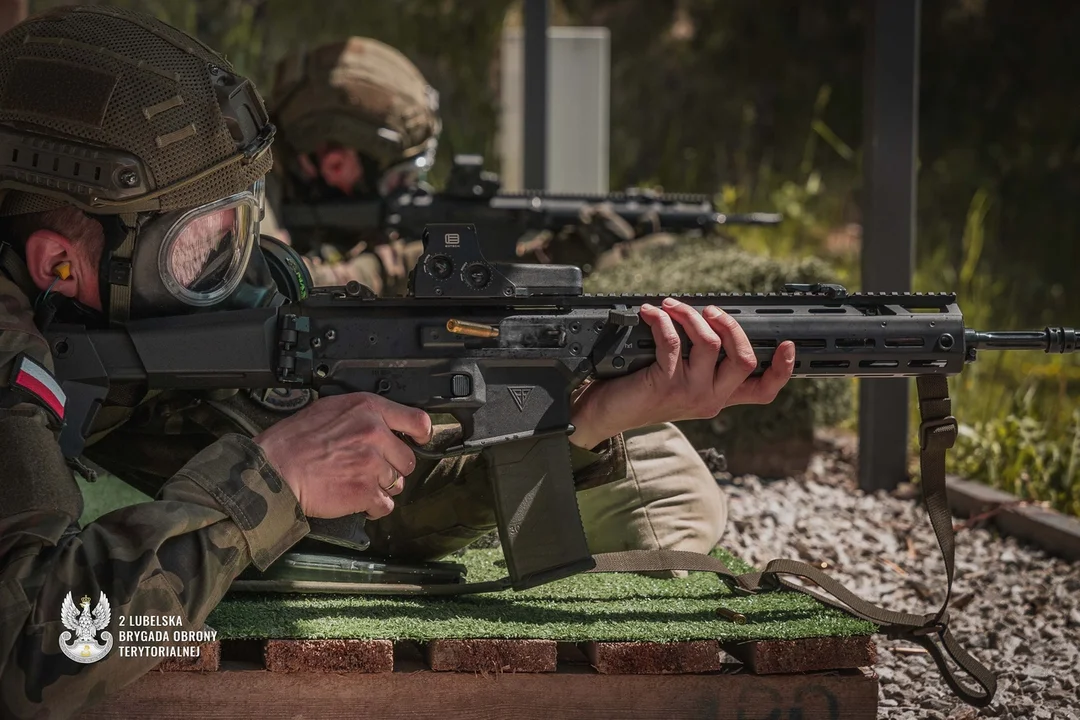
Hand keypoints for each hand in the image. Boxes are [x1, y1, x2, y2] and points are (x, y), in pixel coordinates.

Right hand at [253, 393, 431, 519]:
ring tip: (356, 483)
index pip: (417, 420)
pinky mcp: (365, 491)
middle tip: (369, 469)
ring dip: (380, 487)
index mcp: (367, 409)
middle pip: (407, 459)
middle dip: (392, 467)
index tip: (419, 441)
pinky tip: (357, 500)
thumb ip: (361, 415)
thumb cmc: (293, 441)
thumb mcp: (330, 409)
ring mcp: (372, 464)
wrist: (273, 470)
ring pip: (396, 483)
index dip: (422, 434)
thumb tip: (380, 424)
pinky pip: (385, 504)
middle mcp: (374, 433)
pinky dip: (373, 507)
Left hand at [569, 297, 795, 448]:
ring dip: (691, 315)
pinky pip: (673, 342)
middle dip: (731, 325)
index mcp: (718, 397)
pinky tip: (651, 313)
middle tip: (710, 310)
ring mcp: (689, 393)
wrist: (603, 414)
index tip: (788, 345)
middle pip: (744, 360)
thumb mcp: (677, 380)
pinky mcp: (665, 385)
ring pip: (709, 344)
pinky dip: (663, 320)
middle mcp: (710, 399)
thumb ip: (698, 361)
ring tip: (672, 306)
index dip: (782, 370)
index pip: (763, 391)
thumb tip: (707, 319)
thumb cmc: (638, 392)